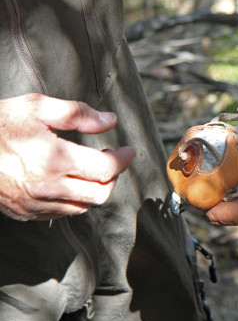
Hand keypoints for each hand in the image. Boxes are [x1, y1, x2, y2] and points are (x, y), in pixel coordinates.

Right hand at [0, 94, 135, 219]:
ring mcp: (35, 204)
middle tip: (111, 160)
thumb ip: (77, 113)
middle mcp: (48, 187)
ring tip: (92, 171)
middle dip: (113, 177)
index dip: (123, 159)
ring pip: (83, 207)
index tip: (129, 151)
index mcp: (54, 159)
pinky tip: (70, 183)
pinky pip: (62, 214)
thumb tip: (110, 120)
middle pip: (101, 193)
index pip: (106, 168)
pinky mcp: (25, 213)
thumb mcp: (35, 106)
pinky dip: (75, 201)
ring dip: (95, 190)